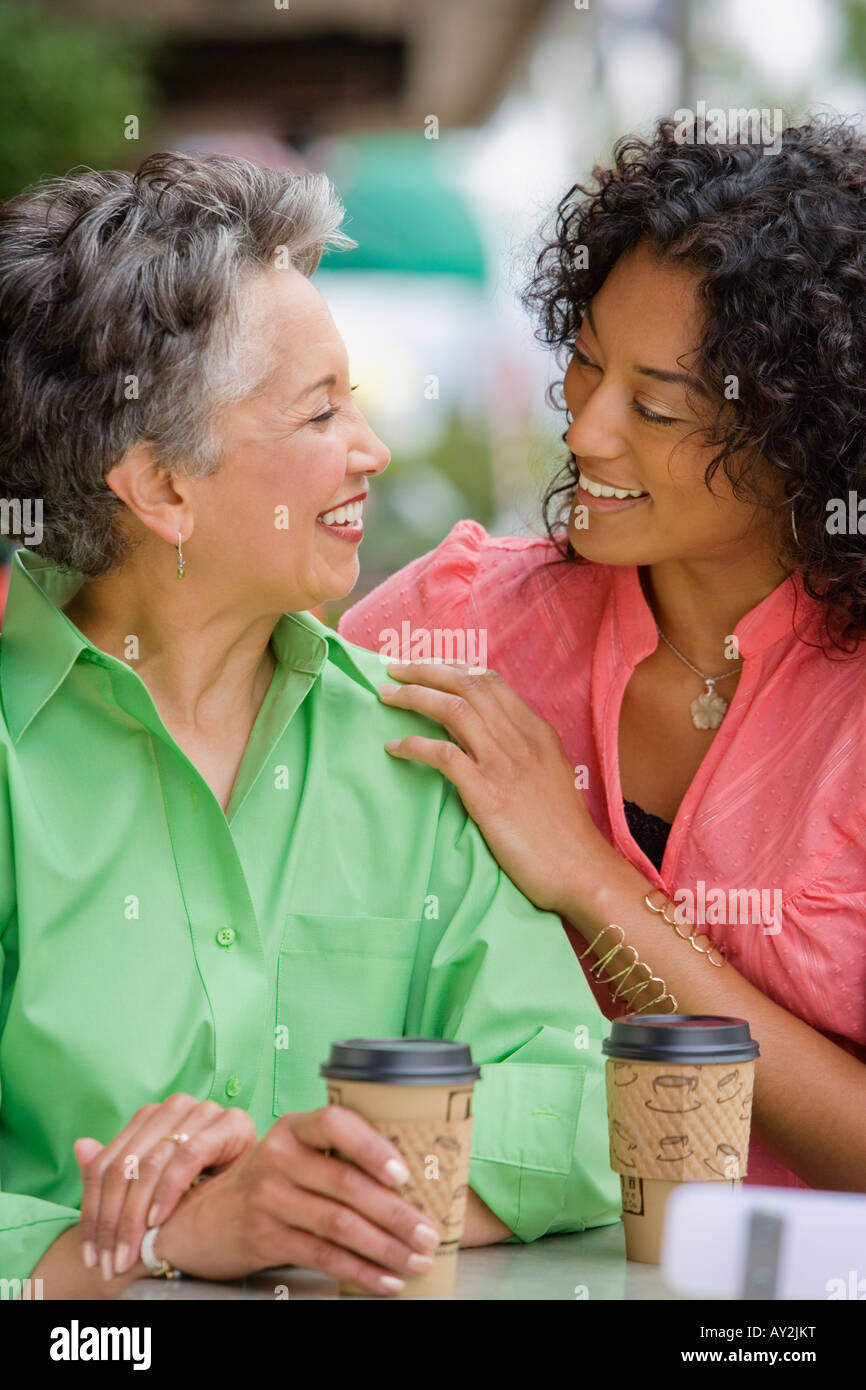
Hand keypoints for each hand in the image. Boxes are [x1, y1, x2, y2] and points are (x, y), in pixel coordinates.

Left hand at [74, 1093, 256, 1281]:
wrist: (257, 1186)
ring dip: (136, 1216)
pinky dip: (168, 1191)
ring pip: (151, 1164)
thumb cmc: (205, 1185)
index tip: (91, 1253)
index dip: (93, 1211)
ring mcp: (203, 1111)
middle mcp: (174, 1107)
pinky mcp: (229, 1122)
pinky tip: (158, 1219)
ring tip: (131, 1250)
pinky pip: (187, 1158)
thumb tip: (80, 1147)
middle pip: (125, 1166)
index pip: (107, 1163)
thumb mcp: (155, 1184)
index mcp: (152, 1116)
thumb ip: (119, 1169)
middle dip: (113, 1221)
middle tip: (111, 1260)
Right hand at [155, 1105, 441, 1294]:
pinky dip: (361, 1271)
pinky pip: (323, 1256)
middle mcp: (278, 1158)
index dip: (372, 1147)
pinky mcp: (266, 1238)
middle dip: (395, 1213)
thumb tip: (411, 1178)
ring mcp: (269, 1199)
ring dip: (386, 1246)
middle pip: (345, 1184)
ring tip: (417, 1260)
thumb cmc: (271, 1181)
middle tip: (429, 1232)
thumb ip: (336, 1155)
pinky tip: (387, 1280)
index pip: (335, 1124)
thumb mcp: (294, 1153)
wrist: (205, 1218)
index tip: (405, 1174)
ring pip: (338, 1224)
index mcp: (294, 1128)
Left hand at [378, 660, 605, 912]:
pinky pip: (444, 755)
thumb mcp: (550, 774)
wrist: (581, 870)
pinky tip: (394, 747)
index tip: (424, 667)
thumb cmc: (563, 832)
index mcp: (537, 731)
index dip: (452, 667)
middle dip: (425, 670)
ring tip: (385, 697)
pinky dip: (414, 744)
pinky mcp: (488, 795)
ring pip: (453, 709)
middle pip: (467, 684)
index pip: (490, 680)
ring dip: (414, 696)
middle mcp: (521, 739)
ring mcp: (504, 765)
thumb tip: (490, 737)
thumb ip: (523, 750)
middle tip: (393, 670)